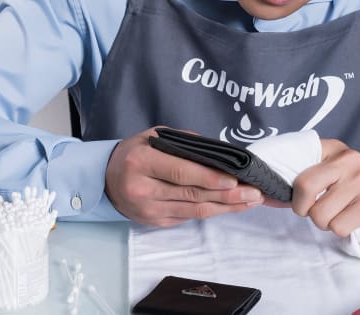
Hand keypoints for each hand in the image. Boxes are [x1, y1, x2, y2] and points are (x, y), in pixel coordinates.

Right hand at [105, 127, 263, 226]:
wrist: (105, 178)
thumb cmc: (135, 152)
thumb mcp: (153, 136)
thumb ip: (185, 143)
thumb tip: (219, 153)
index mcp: (141, 162)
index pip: (181, 172)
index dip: (210, 178)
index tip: (235, 180)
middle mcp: (142, 188)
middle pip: (192, 194)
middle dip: (228, 195)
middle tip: (254, 193)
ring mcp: (148, 210)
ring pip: (194, 211)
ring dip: (226, 207)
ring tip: (250, 201)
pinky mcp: (154, 223)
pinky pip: (187, 217)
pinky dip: (211, 212)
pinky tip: (229, 206)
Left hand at [291, 138, 359, 236]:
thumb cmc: (357, 189)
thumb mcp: (335, 172)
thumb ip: (309, 175)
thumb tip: (271, 193)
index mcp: (333, 149)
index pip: (296, 161)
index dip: (290, 187)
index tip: (297, 197)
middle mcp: (348, 159)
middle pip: (303, 186)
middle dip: (304, 208)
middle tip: (316, 211)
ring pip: (320, 214)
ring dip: (327, 222)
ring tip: (341, 214)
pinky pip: (338, 227)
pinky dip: (342, 230)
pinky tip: (354, 220)